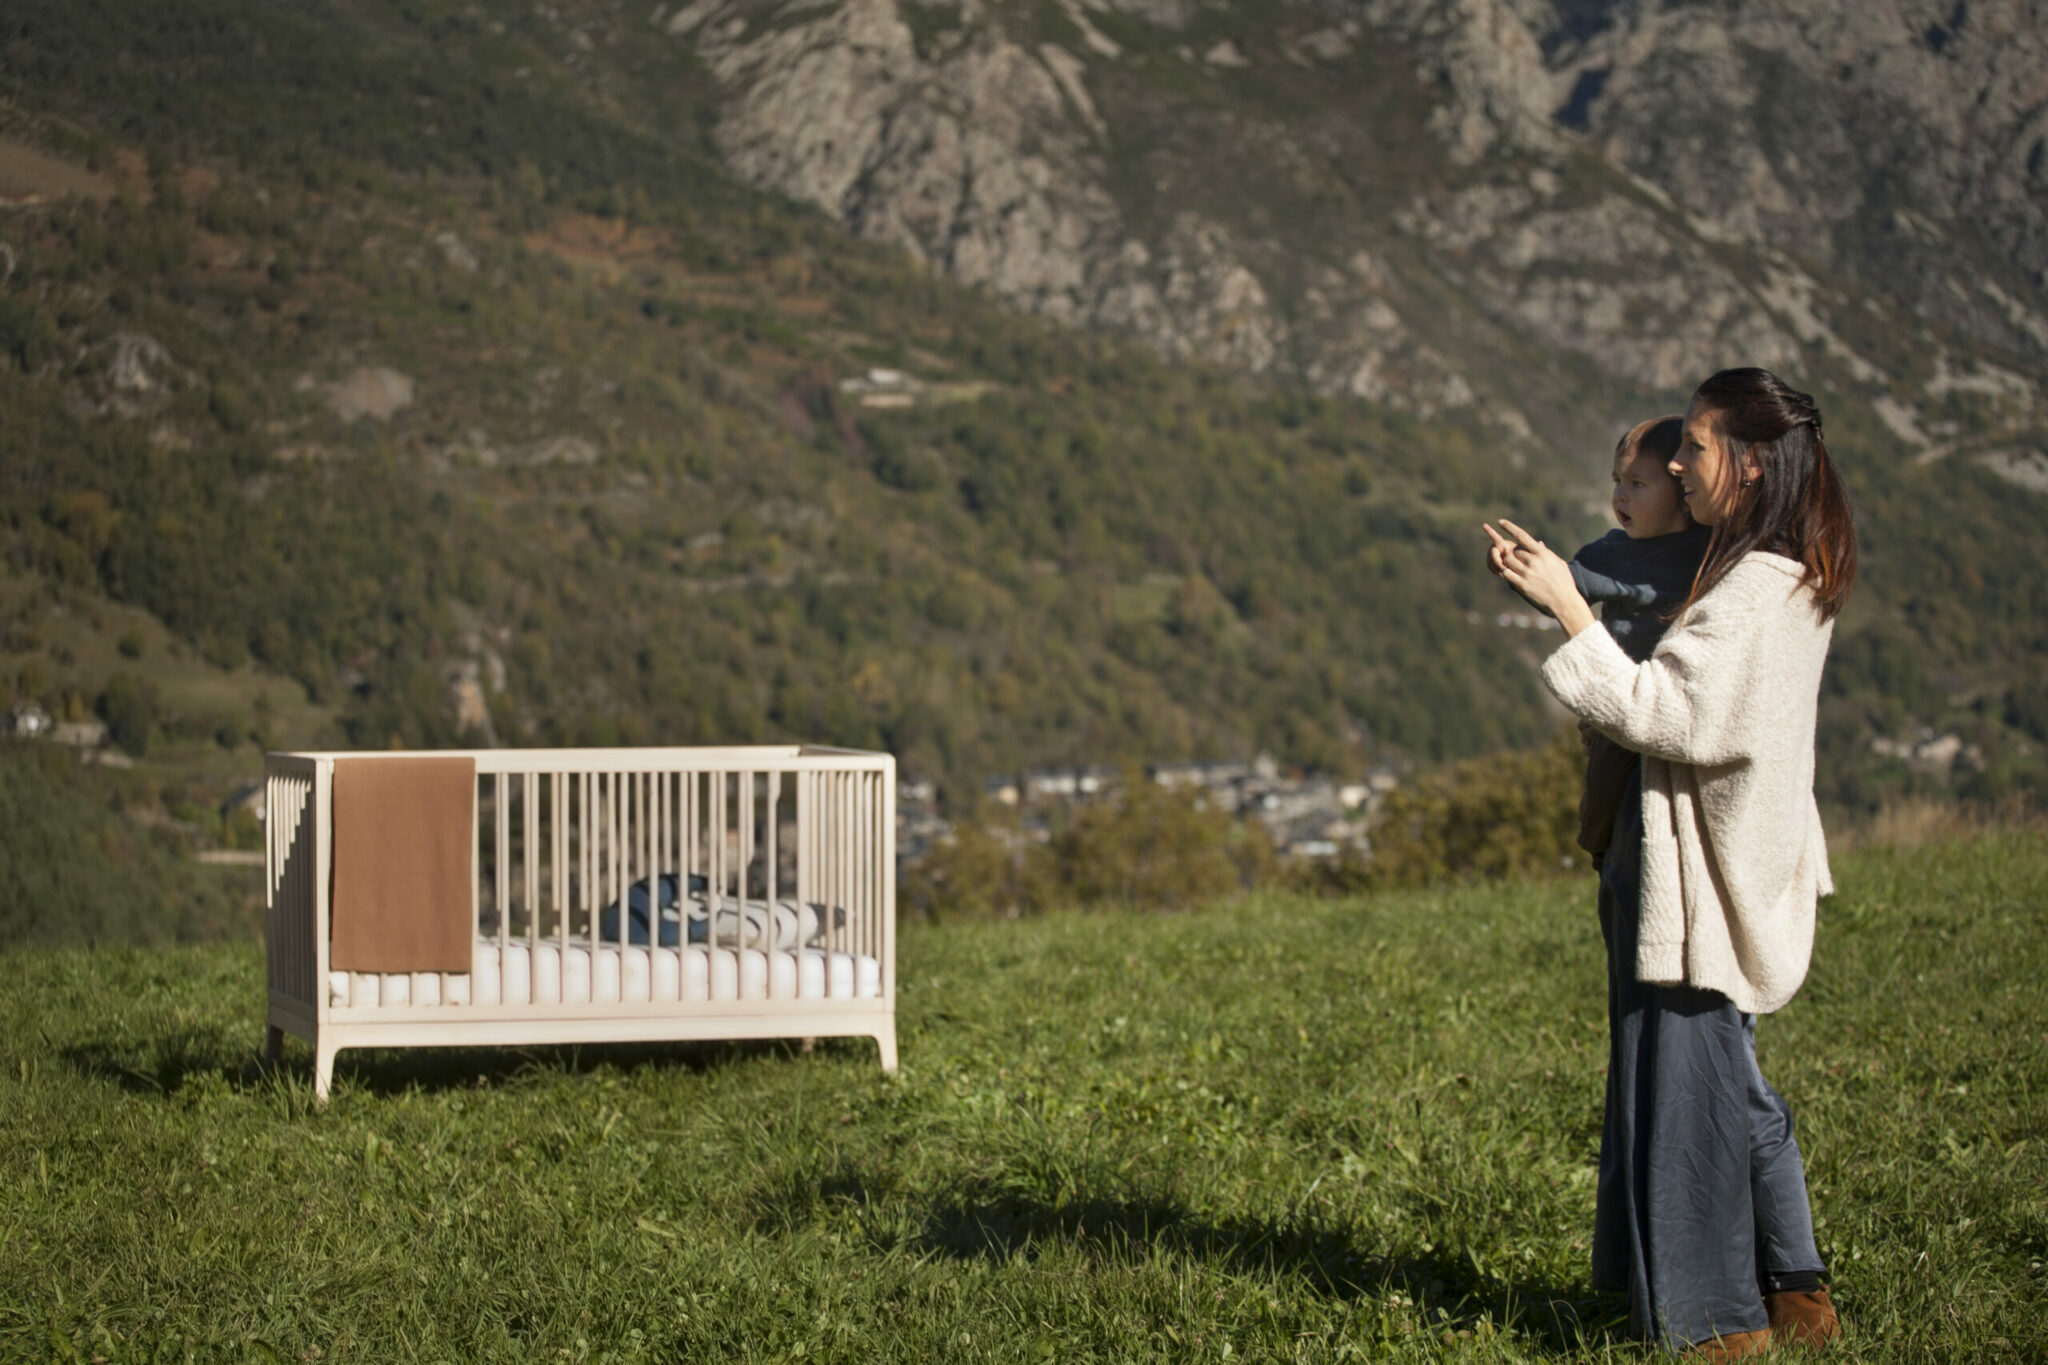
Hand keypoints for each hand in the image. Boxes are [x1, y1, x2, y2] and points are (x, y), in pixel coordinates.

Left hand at [1482, 520, 1596, 636]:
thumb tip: (1539, 543)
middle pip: (1514, 551)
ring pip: (1507, 561)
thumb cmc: (1564, 581)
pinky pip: (1506, 574)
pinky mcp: (1522, 584)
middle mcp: (1534, 561)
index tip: (1500, 522)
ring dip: (1508, 564)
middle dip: (1514, 555)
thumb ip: (1546, 553)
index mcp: (1542, 553)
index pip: (1522, 535)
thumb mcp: (1557, 563)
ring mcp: (1527, 573)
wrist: (1564, 601)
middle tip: (1519, 562)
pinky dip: (1507, 573)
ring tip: (1515, 569)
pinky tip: (1512, 576)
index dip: (1509, 527)